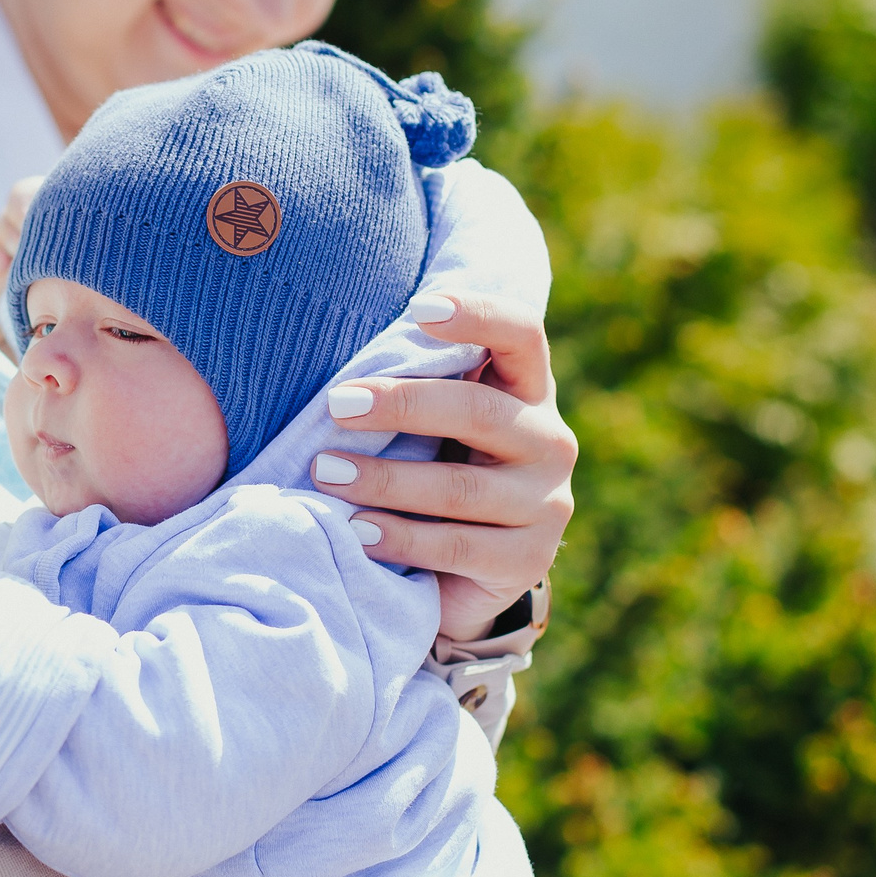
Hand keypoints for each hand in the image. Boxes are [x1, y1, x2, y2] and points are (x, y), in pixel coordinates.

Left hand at [305, 292, 576, 642]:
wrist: (466, 570)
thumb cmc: (434, 469)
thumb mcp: (431, 425)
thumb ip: (413, 389)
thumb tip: (339, 373)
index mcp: (527, 390)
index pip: (521, 335)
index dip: (478, 314)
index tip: (419, 306)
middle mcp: (549, 441)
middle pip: (480, 411)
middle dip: (403, 405)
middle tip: (337, 405)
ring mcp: (547, 504)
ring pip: (462, 488)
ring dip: (385, 480)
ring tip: (326, 473)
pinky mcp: (528, 561)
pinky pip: (458, 546)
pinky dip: (402, 537)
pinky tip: (357, 532)